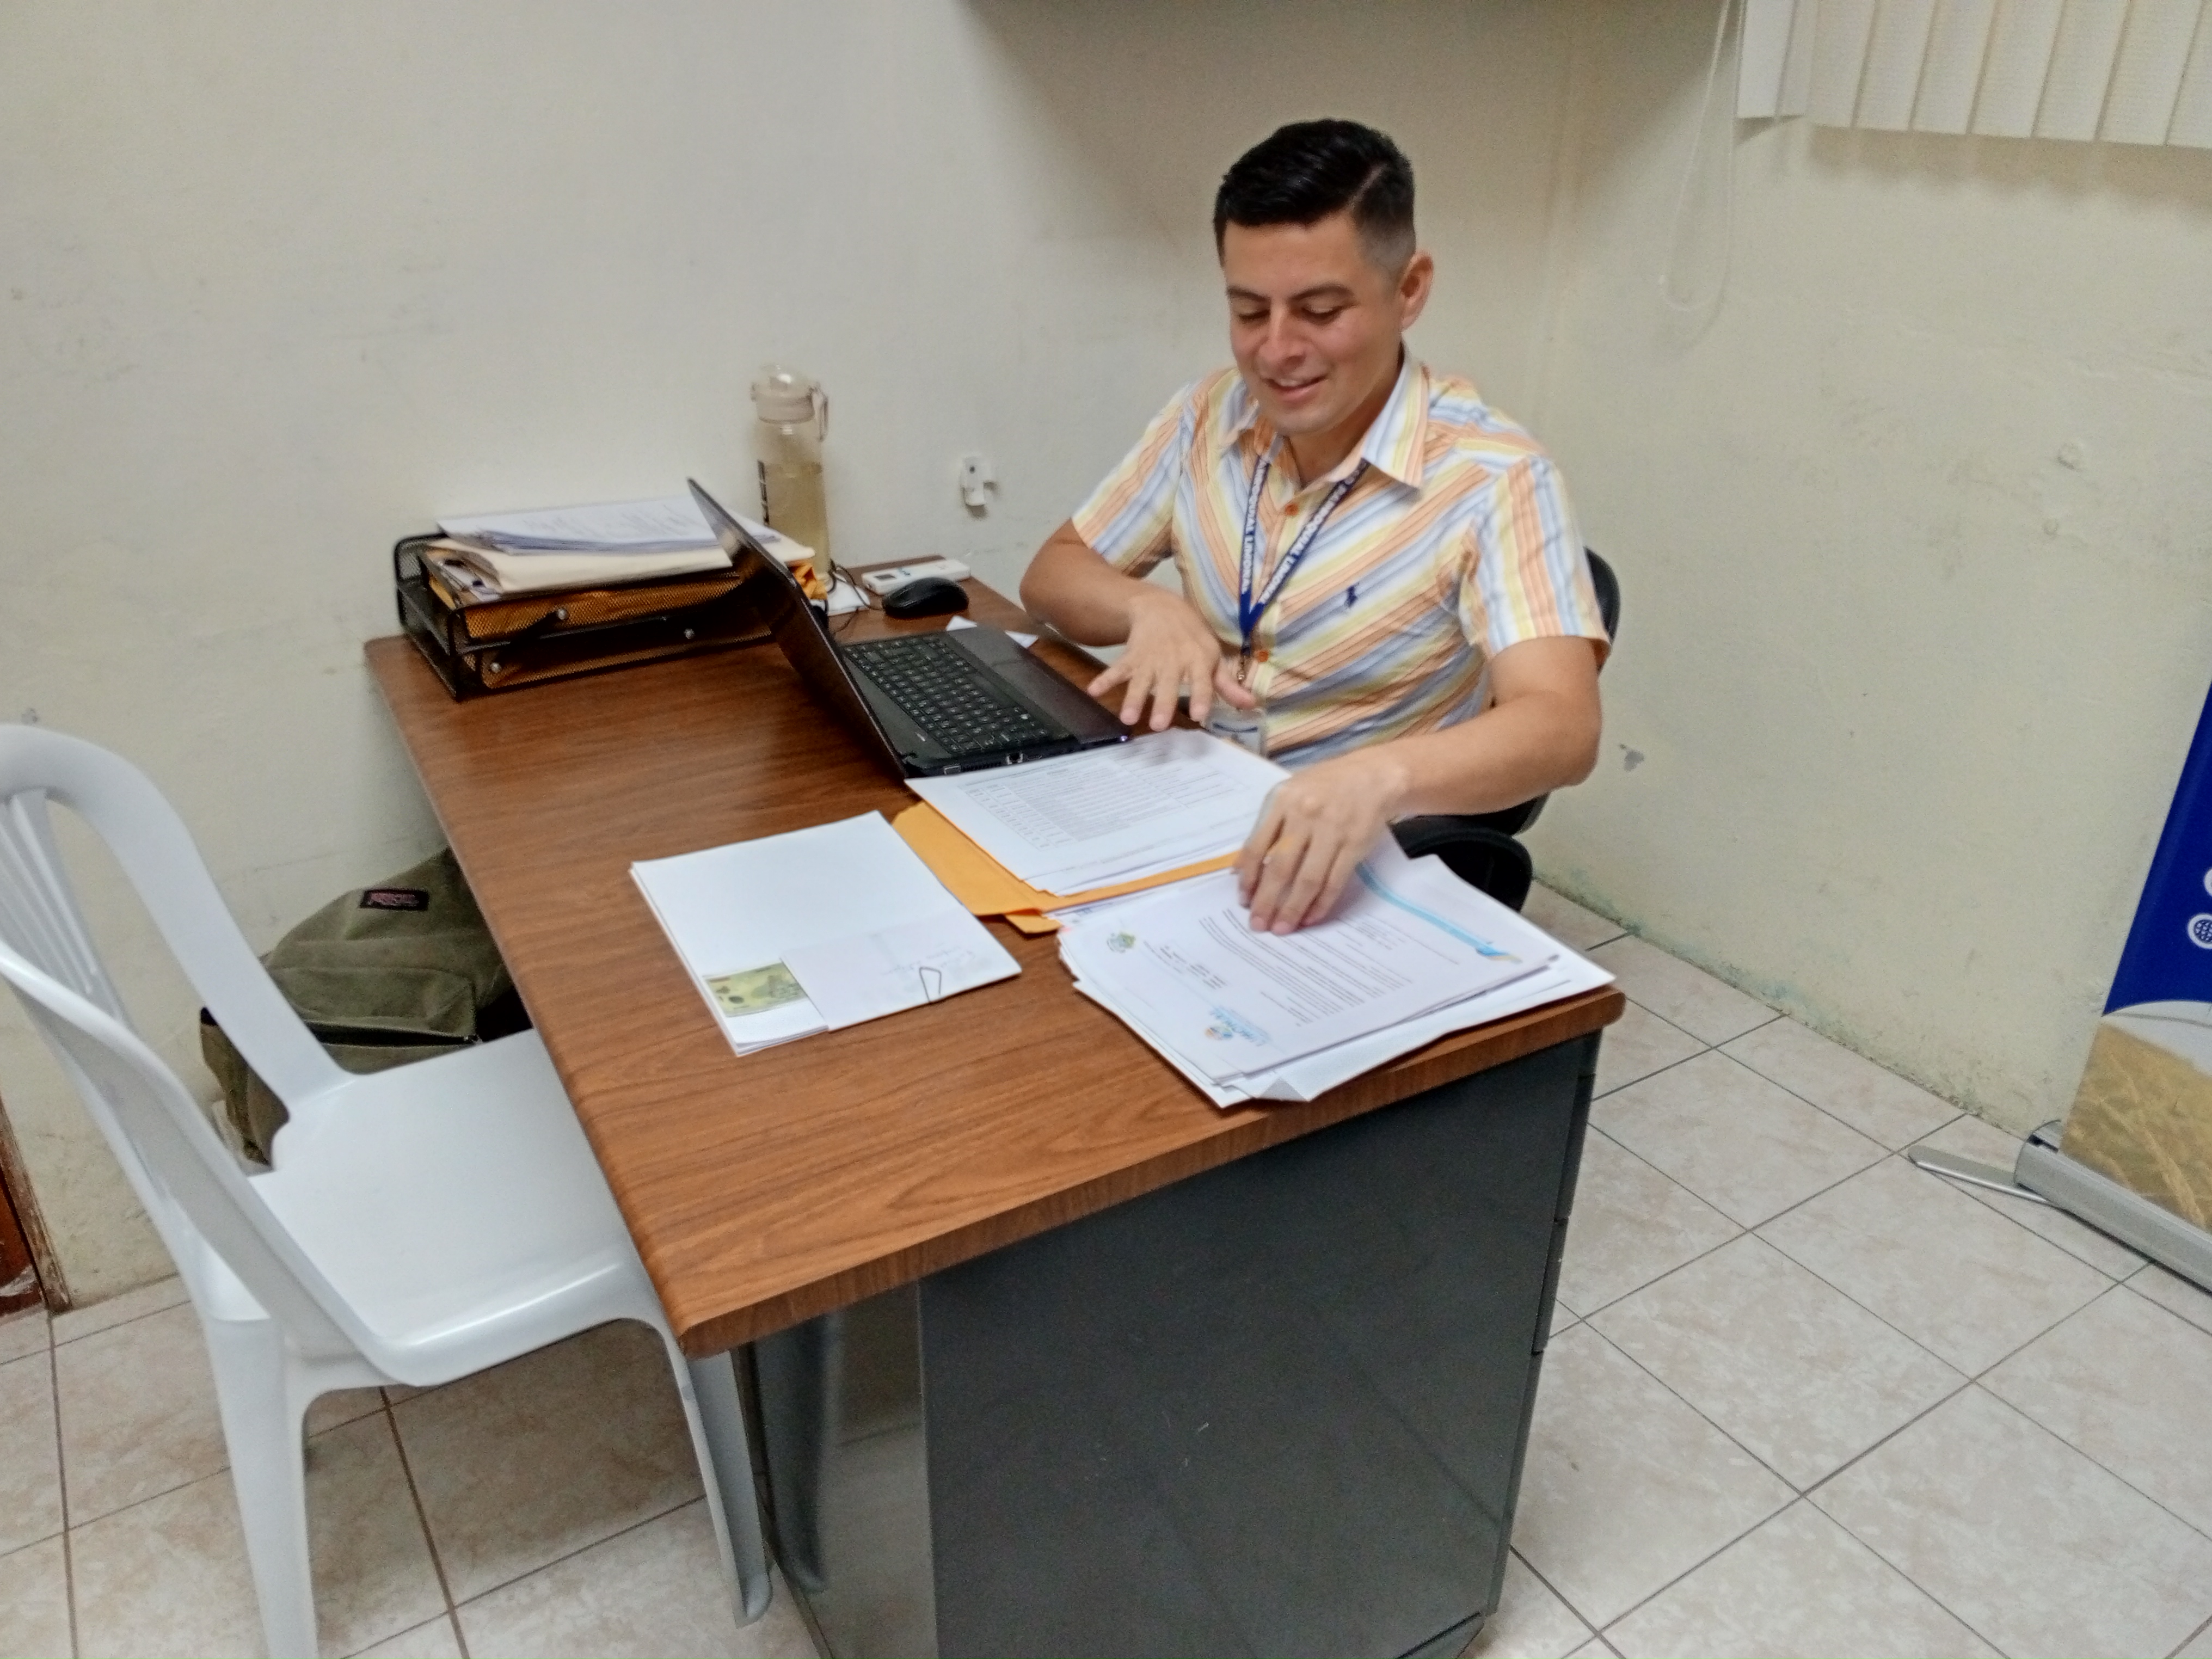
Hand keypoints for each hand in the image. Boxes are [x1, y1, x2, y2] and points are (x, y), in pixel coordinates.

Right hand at [1086, 587, 1256, 730]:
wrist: (1161, 606)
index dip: (1202, 698)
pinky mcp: (1131, 656)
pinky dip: (1105, 679)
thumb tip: (1252, 705)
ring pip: (1141, 680)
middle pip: (1168, 685)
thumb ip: (1227, 684)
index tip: (1199, 716)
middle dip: (1162, 704)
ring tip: (1127, 717)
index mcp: (1198, 661)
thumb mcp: (1212, 656)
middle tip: (1158, 726)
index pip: (1202, 682)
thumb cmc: (1192, 637)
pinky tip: (1093, 692)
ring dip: (1133, 698)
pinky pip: (1117, 669)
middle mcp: (1173, 661)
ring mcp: (1150, 659)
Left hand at [1236, 748, 1410, 932]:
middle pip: (1281, 868)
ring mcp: (1332, 830)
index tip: (1243, 901)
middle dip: (1266, 901)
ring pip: (1308, 879)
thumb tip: (1240, 868)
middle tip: (1258, 925)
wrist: (1373, 775)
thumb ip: (1265, 827)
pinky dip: (1321, 903)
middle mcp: (1305, 815)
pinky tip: (1310, 917)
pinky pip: (1334, 881)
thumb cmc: (1325, 786)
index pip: (1257, 847)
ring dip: (1293, 908)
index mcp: (1281, 801)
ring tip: (1282, 928)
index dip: (1248, 878)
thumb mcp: (1288, 794)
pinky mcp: (1354, 845)